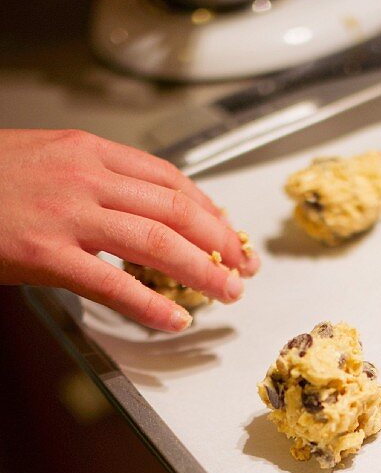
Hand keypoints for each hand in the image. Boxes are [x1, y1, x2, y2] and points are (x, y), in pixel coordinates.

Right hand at [0, 128, 259, 331]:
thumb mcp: (45, 160)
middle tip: (243, 266)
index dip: (209, 209)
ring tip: (227, 292)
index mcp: (87, 150)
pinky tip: (175, 321)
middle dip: (220, 241)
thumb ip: (94, 181)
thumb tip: (140, 209)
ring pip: (157, 242)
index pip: (168, 178)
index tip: (229, 232)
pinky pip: (113, 283)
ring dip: (202, 271)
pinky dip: (151, 306)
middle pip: (176, 208)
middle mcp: (85, 176)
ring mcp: (67, 215)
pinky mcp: (47, 253)